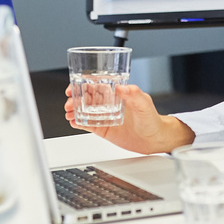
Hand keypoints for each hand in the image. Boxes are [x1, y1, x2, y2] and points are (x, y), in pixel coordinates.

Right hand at [63, 83, 193, 153]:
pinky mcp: (104, 129)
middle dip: (75, 99)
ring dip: (74, 110)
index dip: (83, 85)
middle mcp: (109, 104)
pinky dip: (79, 123)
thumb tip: (122, 87)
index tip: (74, 87)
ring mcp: (105, 116)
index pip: (96, 86)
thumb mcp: (145, 104)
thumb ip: (134, 94)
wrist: (155, 139)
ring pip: (85, 111)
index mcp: (117, 94)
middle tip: (69, 102)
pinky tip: (73, 122)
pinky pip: (88, 125)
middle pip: (87, 98)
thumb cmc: (152, 119)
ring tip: (68, 113)